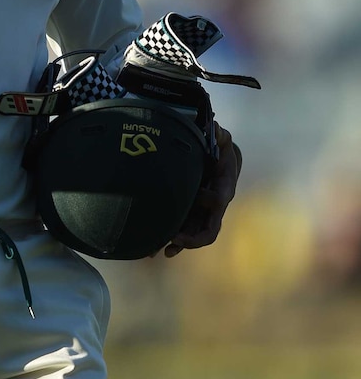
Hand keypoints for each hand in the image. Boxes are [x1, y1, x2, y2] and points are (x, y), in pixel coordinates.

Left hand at [162, 123, 239, 257]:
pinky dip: (173, 242)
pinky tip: (156, 250)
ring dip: (180, 244)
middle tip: (176, 238)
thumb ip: (219, 135)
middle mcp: (215, 207)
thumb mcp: (222, 139)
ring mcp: (203, 214)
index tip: (198, 192)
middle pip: (209, 228)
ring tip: (163, 251)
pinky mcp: (192, 215)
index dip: (209, 198)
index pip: (220, 198)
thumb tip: (216, 127)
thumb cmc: (221, 150)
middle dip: (193, 236)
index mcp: (223, 187)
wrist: (222, 161)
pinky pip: (184, 232)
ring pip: (195, 235)